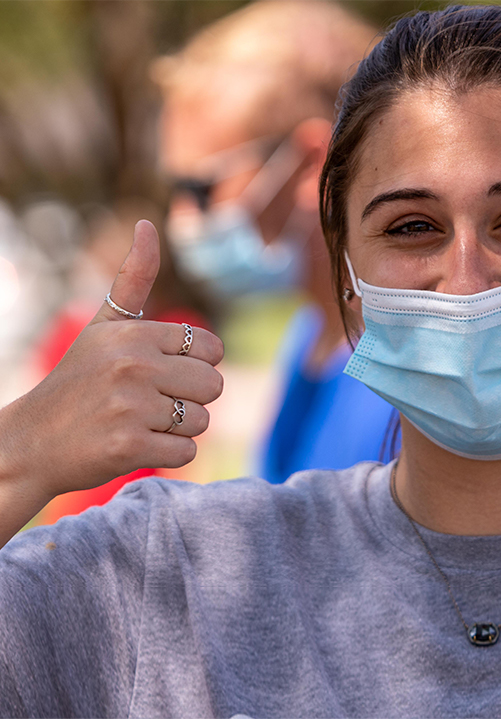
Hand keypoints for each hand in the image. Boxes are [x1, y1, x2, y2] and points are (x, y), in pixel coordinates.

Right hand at [0, 220, 223, 507]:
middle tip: (150, 403)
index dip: (194, 365)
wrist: (30, 442)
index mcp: (134, 335)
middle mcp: (133, 366)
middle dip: (190, 399)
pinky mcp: (128, 446)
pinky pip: (188, 453)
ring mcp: (131, 407)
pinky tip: (135, 445)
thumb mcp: (104, 326)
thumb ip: (133, 279)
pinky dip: (169, 455)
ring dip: (178, 429)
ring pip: (202, 421)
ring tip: (139, 423)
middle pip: (214, 386)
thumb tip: (147, 224)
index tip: (162, 373)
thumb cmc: (78, 380)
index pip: (210, 349)